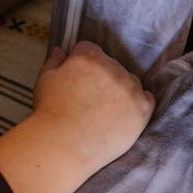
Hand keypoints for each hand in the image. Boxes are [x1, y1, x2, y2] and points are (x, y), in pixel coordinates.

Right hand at [31, 41, 154, 172]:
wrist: (66, 143)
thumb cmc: (52, 112)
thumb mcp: (45, 80)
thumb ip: (54, 61)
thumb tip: (61, 51)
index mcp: (88, 57)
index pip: (90, 49)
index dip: (82, 63)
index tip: (80, 78)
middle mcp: (113, 68)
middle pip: (112, 65)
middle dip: (102, 77)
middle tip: (91, 99)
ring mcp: (130, 88)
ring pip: (130, 81)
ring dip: (122, 90)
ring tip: (106, 110)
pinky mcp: (142, 108)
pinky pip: (147, 98)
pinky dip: (139, 103)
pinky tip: (125, 113)